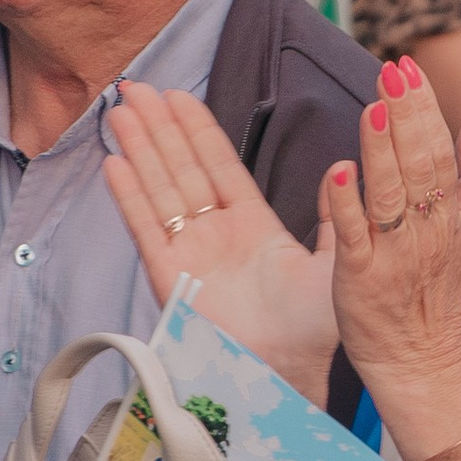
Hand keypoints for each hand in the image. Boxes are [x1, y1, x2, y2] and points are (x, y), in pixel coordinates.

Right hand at [104, 83, 336, 401]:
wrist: (293, 374)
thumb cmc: (315, 330)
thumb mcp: (335, 262)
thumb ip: (338, 216)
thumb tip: (345, 166)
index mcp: (254, 228)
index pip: (218, 166)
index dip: (196, 130)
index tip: (177, 96)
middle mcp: (217, 237)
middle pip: (181, 170)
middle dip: (159, 128)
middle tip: (137, 87)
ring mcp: (191, 255)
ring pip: (160, 190)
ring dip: (140, 150)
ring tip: (121, 110)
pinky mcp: (173, 279)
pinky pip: (148, 229)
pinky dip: (130, 196)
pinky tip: (114, 163)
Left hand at [323, 57, 460, 400]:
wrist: (420, 360)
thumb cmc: (440, 293)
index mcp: (451, 215)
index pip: (440, 151)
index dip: (425, 108)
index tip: (409, 68)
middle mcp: (426, 231)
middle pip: (418, 164)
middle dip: (405, 114)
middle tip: (393, 69)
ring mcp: (393, 254)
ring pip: (388, 193)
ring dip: (381, 148)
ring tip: (373, 105)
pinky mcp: (360, 278)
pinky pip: (353, 236)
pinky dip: (346, 203)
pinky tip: (340, 169)